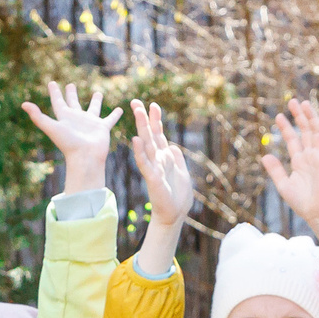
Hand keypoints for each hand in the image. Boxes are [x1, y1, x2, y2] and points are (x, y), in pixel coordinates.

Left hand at [22, 80, 120, 196]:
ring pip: (93, 108)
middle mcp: (77, 119)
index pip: (58, 102)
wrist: (84, 158)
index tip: (52, 83)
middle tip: (71, 84)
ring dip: (95, 101)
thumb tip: (23, 104)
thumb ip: (38, 116)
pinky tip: (120, 108)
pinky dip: (115, 114)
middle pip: (73, 103)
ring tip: (98, 92)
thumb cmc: (68, 144)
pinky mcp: (102, 128)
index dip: (54, 92)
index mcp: (64, 118)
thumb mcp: (51, 127)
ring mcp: (90, 123)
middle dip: (71, 94)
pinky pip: (110, 119)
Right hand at [129, 98, 195, 231]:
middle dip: (144, 118)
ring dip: (142, 128)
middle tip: (136, 101)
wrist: (174, 216)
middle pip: (150, 135)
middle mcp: (158, 160)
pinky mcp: (153, 179)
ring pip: (146, 144)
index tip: (153, 104)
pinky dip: (140, 152)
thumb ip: (177, 159)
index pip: (159, 135)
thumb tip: (173, 146)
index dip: (156, 120)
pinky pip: (145, 163)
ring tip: (138, 112)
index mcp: (165, 158)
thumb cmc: (177, 197)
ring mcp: (154, 168)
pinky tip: (136, 140)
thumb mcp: (182, 173)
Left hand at [263, 100, 318, 260]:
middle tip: (293, 101)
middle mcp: (310, 155)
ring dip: (311, 118)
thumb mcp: (283, 185)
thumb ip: (276, 170)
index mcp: (299, 161)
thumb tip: (265, 156)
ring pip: (316, 132)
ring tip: (304, 103)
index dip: (286, 127)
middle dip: (299, 116)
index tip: (279, 116)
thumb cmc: (301, 202)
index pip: (292, 139)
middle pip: (304, 131)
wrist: (317, 213)